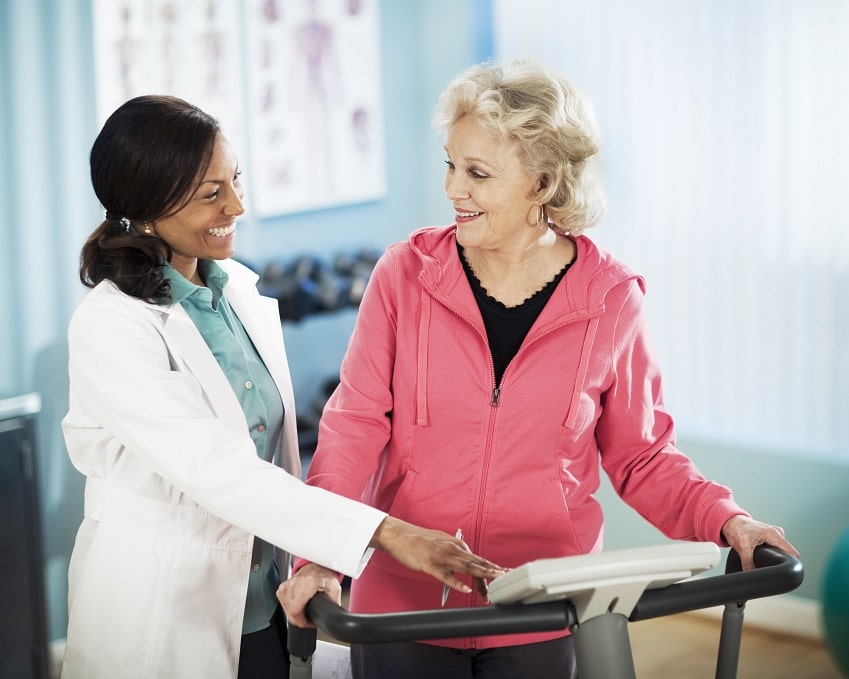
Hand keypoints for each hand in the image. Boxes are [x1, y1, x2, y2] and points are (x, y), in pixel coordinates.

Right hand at [276, 563, 341, 627]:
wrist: (316, 566)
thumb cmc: (324, 575)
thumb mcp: (334, 589)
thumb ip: (334, 603)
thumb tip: (334, 615)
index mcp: (307, 584)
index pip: (295, 610)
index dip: (303, 622)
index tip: (310, 622)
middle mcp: (294, 584)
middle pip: (291, 613)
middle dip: (301, 619)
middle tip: (310, 617)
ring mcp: (286, 586)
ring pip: (286, 610)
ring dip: (296, 614)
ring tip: (305, 610)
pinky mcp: (282, 588)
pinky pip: (284, 604)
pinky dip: (291, 607)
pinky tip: (299, 605)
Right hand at [369, 517, 505, 596]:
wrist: (398, 534)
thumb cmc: (419, 541)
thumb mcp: (441, 544)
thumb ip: (454, 553)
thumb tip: (465, 563)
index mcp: (456, 544)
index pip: (477, 559)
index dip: (490, 570)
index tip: (502, 578)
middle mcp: (451, 548)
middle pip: (476, 562)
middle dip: (493, 570)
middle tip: (507, 577)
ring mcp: (441, 556)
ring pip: (465, 566)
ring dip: (482, 573)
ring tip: (495, 578)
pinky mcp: (429, 564)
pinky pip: (445, 575)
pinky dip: (457, 582)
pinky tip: (466, 588)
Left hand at [721, 514, 799, 569]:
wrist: (730, 522)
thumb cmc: (736, 528)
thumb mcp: (742, 547)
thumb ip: (748, 563)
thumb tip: (751, 575)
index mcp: (775, 534)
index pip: (792, 553)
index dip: (790, 563)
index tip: (783, 570)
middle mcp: (777, 533)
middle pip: (788, 553)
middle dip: (780, 561)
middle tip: (771, 567)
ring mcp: (774, 535)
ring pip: (781, 552)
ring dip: (775, 557)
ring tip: (766, 561)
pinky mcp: (770, 538)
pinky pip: (776, 549)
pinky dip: (771, 554)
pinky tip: (764, 557)